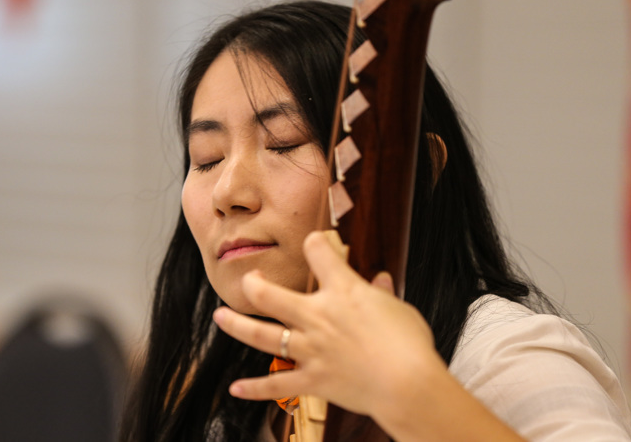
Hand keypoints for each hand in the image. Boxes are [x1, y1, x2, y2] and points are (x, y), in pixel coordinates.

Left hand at [212, 230, 443, 418]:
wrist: (409, 385)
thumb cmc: (411, 345)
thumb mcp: (400, 310)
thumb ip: (383, 294)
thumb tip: (381, 280)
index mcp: (343, 291)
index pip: (319, 252)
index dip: (314, 243)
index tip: (312, 243)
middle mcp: (319, 316)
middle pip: (271, 295)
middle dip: (253, 285)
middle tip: (246, 280)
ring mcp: (312, 349)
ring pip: (262, 336)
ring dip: (236, 326)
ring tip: (219, 318)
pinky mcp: (313, 380)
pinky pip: (276, 385)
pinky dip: (255, 389)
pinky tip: (235, 388)